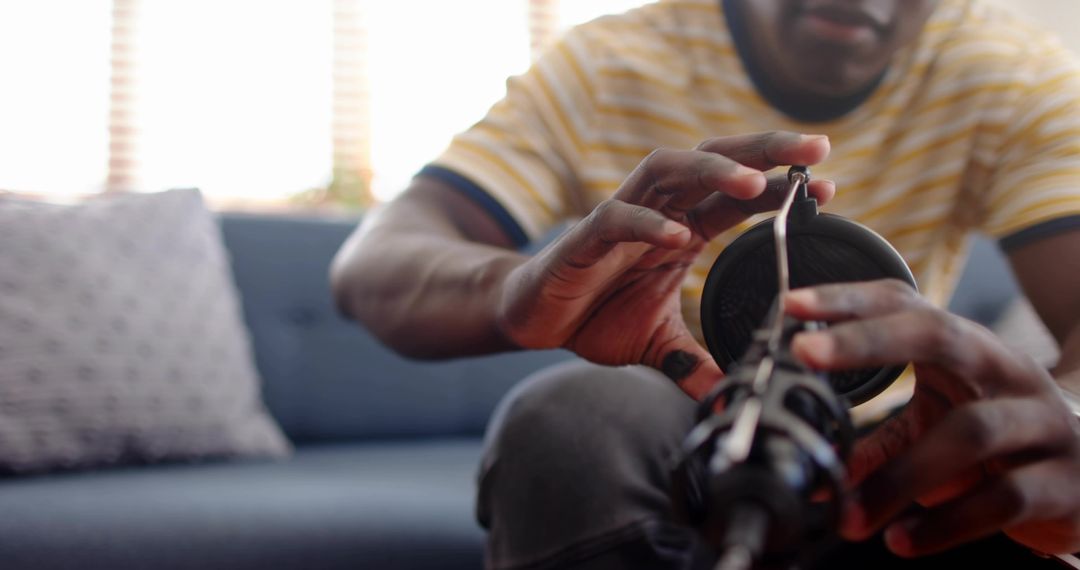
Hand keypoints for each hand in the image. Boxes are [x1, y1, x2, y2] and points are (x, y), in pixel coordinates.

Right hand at [496, 131, 833, 398]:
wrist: (534, 321)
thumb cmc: (594, 318)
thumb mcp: (658, 345)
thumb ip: (695, 364)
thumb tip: (732, 394)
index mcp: (682, 229)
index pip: (738, 197)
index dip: (781, 189)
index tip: (830, 190)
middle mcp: (657, 213)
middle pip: (715, 162)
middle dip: (765, 151)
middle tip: (818, 146)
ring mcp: (621, 219)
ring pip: (669, 171)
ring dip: (712, 171)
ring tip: (754, 182)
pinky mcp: (584, 238)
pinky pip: (617, 218)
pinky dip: (646, 224)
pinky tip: (676, 237)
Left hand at [785, 279, 1079, 556]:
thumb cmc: (1001, 438)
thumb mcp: (938, 427)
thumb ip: (875, 447)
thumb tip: (809, 472)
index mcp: (968, 348)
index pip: (905, 306)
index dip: (849, 300)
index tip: (793, 305)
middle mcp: (1006, 370)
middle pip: (939, 335)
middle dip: (866, 340)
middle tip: (805, 354)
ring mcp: (1041, 421)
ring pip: (970, 432)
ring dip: (898, 476)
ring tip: (849, 513)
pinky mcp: (1064, 482)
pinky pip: (1003, 498)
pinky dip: (946, 523)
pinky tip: (903, 540)